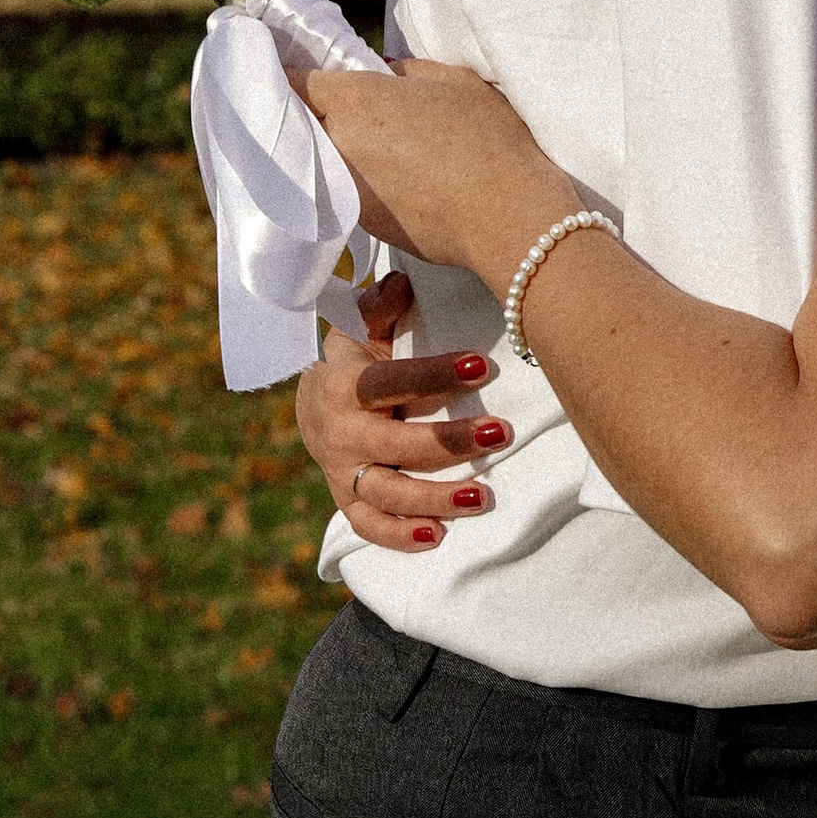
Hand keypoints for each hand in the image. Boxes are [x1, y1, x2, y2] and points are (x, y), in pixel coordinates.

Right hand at [295, 271, 516, 556]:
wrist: (313, 408)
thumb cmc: (358, 363)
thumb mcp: (363, 331)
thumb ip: (380, 309)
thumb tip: (402, 281)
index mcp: (342, 385)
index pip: (387, 381)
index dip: (433, 374)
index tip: (483, 365)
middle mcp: (339, 433)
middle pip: (393, 444)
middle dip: (447, 441)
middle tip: (502, 432)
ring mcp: (342, 472)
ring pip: (386, 491)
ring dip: (433, 497)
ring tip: (483, 496)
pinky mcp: (347, 502)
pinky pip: (369, 526)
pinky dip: (399, 536)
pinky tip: (439, 536)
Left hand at [304, 58, 576, 281]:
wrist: (505, 216)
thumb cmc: (487, 140)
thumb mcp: (455, 81)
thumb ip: (408, 72)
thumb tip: (385, 75)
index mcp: (356, 99)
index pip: (292, 82)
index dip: (288, 74)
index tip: (294, 70)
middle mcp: (338, 143)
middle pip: (301, 123)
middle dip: (310, 112)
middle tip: (336, 103)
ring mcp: (345, 187)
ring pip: (320, 159)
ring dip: (333, 147)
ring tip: (371, 141)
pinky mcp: (360, 222)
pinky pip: (344, 189)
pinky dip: (355, 179)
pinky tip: (391, 176)